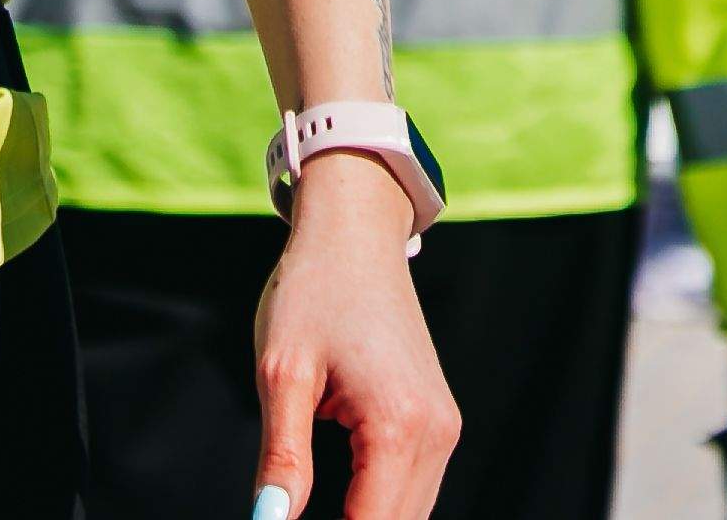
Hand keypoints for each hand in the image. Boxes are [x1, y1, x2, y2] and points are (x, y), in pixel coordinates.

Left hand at [251, 156, 457, 517]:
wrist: (354, 235)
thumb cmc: (312, 291)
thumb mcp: (281, 372)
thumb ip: (282, 457)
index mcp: (398, 424)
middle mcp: (436, 433)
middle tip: (284, 514)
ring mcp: (445, 428)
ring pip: (410, 513)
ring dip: (368, 518)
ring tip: (310, 501)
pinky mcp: (440, 421)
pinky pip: (414, 487)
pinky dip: (381, 502)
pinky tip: (343, 498)